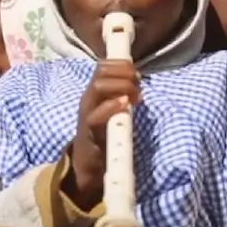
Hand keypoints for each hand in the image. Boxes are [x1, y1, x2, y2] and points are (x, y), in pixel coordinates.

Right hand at [66, 60, 139, 208]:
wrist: (88, 162)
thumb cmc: (104, 134)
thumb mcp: (113, 110)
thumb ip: (122, 95)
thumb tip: (138, 81)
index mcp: (94, 92)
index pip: (103, 65)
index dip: (122, 64)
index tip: (137, 73)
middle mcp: (89, 98)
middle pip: (101, 71)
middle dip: (124, 72)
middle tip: (138, 84)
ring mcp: (87, 112)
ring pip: (98, 87)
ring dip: (122, 86)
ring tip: (135, 96)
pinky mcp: (89, 130)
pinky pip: (96, 114)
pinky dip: (112, 106)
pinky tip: (125, 104)